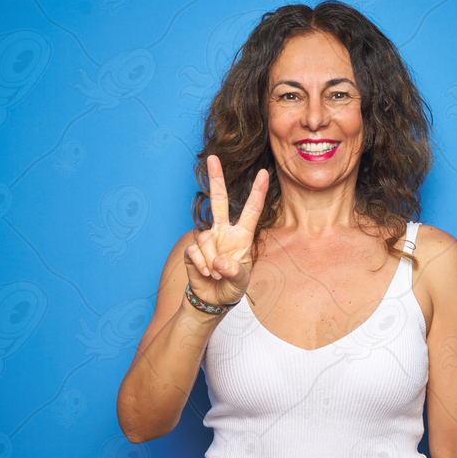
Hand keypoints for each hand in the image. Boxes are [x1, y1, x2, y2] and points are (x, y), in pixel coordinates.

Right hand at [184, 155, 268, 306]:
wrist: (212, 300)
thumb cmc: (232, 287)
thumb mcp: (241, 281)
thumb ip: (234, 272)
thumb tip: (219, 262)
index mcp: (242, 236)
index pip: (251, 210)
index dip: (257, 192)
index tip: (264, 173)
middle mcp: (224, 232)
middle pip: (218, 200)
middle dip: (215, 178)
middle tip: (212, 157)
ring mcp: (207, 238)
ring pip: (205, 237)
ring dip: (210, 258)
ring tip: (215, 273)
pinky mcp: (193, 249)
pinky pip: (195, 250)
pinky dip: (201, 263)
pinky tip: (206, 273)